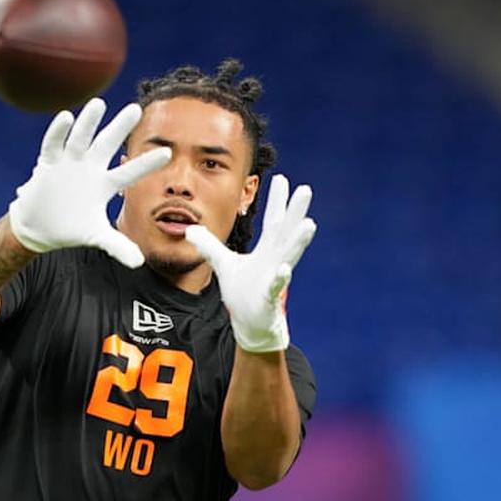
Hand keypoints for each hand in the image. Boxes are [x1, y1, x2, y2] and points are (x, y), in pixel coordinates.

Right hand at [9, 98, 171, 267]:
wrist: (40, 227)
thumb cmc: (72, 227)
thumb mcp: (96, 236)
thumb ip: (117, 246)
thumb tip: (140, 262)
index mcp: (105, 184)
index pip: (130, 172)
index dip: (148, 164)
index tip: (168, 152)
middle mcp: (90, 169)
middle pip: (107, 144)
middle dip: (120, 128)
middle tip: (136, 109)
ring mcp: (69, 164)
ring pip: (81, 139)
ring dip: (89, 122)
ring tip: (99, 104)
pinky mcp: (48, 165)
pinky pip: (54, 145)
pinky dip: (58, 133)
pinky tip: (66, 117)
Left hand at [185, 175, 316, 351]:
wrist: (249, 322)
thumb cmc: (242, 291)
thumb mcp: (223, 263)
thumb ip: (209, 245)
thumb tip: (191, 228)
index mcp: (267, 249)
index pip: (274, 220)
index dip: (277, 200)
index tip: (282, 179)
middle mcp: (275, 258)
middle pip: (287, 231)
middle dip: (296, 211)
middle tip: (306, 190)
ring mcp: (274, 276)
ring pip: (289, 254)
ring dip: (299, 240)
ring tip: (309, 224)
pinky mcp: (269, 296)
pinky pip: (276, 286)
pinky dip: (280, 277)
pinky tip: (283, 268)